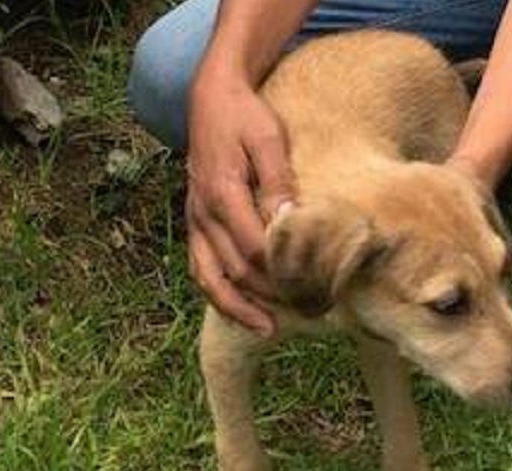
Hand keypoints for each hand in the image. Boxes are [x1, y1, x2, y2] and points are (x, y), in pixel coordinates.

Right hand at [185, 69, 294, 334]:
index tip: (316, 285)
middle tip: (309, 311)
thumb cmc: (246, 117)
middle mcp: (203, 213)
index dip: (283, 272)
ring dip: (238, 308)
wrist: (212, 99)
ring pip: (209, 278)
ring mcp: (195, 221)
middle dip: (271, 296)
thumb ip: (277, 183)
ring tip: (268, 330)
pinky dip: (219, 294)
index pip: (253, 248)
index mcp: (222, 193)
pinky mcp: (195, 224)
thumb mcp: (268, 140)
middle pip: (235, 270)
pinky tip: (243, 311)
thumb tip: (288, 222)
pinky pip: (200, 268)